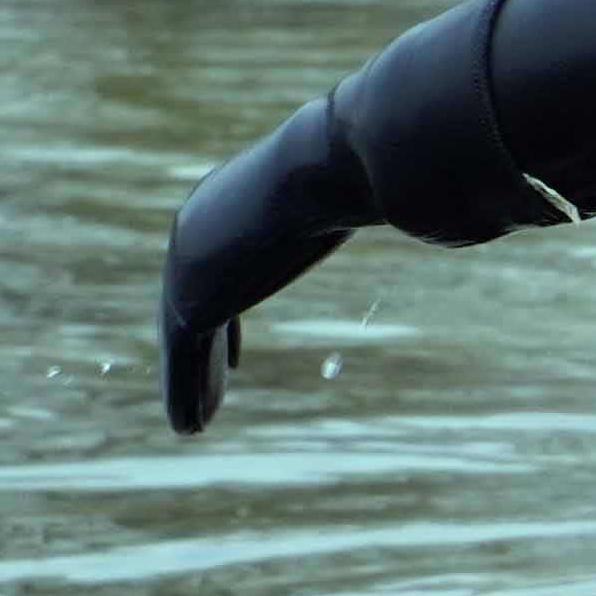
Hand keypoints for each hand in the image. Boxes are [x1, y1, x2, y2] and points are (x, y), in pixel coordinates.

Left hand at [161, 100, 370, 433]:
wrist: (321, 169)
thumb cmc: (351, 169)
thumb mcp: (353, 187)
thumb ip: (362, 203)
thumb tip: (412, 195)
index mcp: (230, 199)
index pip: (221, 264)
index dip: (223, 311)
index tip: (230, 350)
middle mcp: (198, 229)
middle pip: (196, 302)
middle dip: (203, 350)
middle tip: (210, 386)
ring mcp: (188, 265)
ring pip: (186, 337)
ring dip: (192, 381)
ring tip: (194, 424)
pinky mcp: (191, 300)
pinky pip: (184, 356)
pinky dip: (185, 391)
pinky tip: (189, 427)